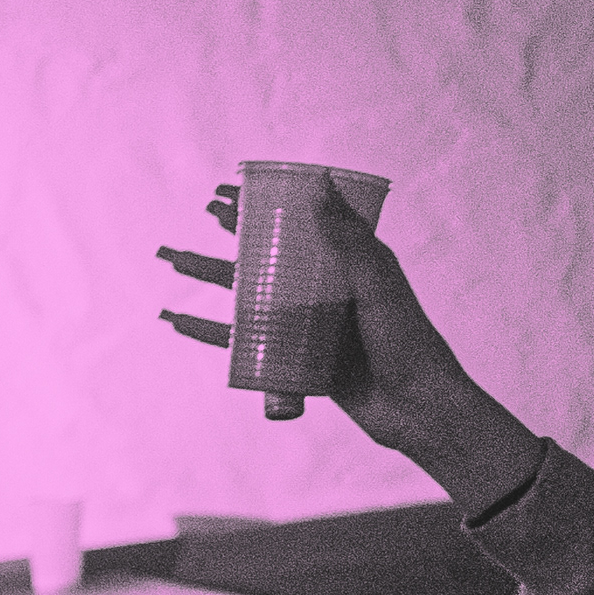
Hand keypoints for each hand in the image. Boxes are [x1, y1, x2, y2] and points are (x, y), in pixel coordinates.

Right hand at [159, 178, 509, 472]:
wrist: (418, 409)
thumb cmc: (407, 342)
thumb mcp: (379, 284)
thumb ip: (350, 240)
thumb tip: (319, 185)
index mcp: (354, 263)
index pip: (306, 222)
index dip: (271, 204)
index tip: (235, 188)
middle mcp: (330, 289)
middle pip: (273, 254)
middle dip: (236, 233)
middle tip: (203, 212)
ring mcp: (312, 324)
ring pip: (252, 294)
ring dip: (214, 277)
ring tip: (175, 260)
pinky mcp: (297, 359)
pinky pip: (248, 342)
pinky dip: (213, 332)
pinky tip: (179, 322)